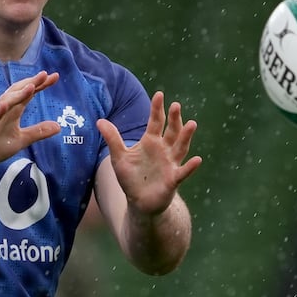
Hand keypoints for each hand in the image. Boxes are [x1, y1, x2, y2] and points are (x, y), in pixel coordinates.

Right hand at [0, 71, 60, 172]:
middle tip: (45, 74)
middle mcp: (3, 109)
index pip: (28, 94)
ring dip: (18, 93)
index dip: (40, 85)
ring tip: (32, 86)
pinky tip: (5, 106)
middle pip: (18, 92)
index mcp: (13, 111)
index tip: (54, 76)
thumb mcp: (21, 140)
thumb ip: (37, 131)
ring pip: (6, 101)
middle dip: (31, 82)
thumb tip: (58, 126)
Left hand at [97, 91, 201, 216]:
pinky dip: (190, 167)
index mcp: (151, 141)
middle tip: (176, 105)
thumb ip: (112, 139)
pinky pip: (183, 172)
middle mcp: (164, 149)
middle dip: (174, 119)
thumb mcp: (119, 157)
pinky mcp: (173, 179)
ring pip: (180, 148)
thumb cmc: (131, 177)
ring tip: (192, 124)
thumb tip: (99, 120)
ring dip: (186, 136)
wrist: (138, 201)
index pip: (156, 122)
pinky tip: (197, 160)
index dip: (157, 109)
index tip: (159, 95)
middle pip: (171, 131)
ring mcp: (170, 164)